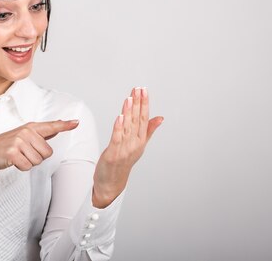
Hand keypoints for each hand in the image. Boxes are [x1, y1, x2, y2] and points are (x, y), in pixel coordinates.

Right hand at [0, 120, 79, 171]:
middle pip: (47, 153)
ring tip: (18, 156)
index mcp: (30, 127)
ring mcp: (19, 141)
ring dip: (29, 163)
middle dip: (38, 157)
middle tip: (24, 153)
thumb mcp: (23, 135)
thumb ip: (41, 133)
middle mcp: (26, 132)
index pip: (50, 126)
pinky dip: (22, 167)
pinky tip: (14, 161)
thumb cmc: (7, 144)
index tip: (76, 123)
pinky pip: (28, 166)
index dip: (64, 125)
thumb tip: (56, 126)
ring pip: (38, 161)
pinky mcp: (13, 152)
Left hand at [92, 87, 163, 207]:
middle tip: (139, 89)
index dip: (144, 104)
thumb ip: (148, 130)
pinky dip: (119, 127)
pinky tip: (120, 116)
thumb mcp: (138, 145)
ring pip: (128, 127)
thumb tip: (160, 117)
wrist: (111, 182)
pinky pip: (117, 138)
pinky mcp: (113, 154)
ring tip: (130, 97)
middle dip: (138, 103)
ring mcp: (125, 149)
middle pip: (137, 120)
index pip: (144, 118)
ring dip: (129, 112)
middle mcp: (135, 144)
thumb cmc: (123, 162)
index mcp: (140, 140)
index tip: (144, 90)